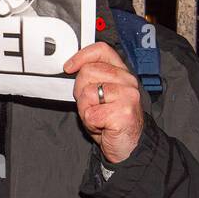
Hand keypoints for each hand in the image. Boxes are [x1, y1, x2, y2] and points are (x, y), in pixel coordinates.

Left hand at [63, 42, 144, 163]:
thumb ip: (92, 79)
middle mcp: (127, 81)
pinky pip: (90, 113)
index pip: (102, 50)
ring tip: (98, 116)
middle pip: (87, 72)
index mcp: (122, 73)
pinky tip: (103, 126)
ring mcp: (127, 96)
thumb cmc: (113, 122)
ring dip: (85, 109)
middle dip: (80, 91)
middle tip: (92, 106)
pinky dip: (90, 123)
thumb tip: (71, 68)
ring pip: (87, 93)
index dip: (81, 56)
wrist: (129, 147)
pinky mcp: (123, 112)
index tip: (69, 67)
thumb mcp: (102, 95)